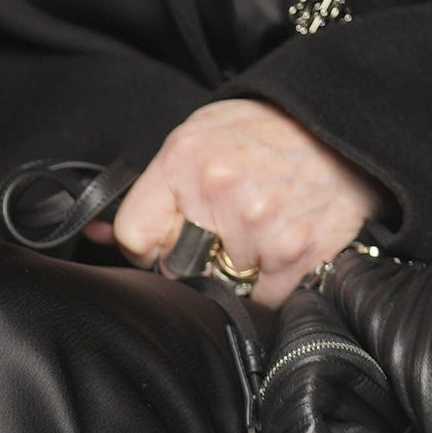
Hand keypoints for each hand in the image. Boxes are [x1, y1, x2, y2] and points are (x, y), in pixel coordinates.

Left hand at [107, 100, 379, 307]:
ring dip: (238, 271)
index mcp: (185, 161)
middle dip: (196, 260)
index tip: (172, 236)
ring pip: (222, 287)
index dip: (151, 244)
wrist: (339, 132)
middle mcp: (222, 192)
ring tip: (261, 230)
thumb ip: (147, 192)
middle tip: (228, 228)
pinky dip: (270, 285)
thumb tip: (93, 236)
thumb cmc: (263, 135)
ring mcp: (262, 227)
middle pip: (178, 269)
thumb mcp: (195, 142)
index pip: (134, 236)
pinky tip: (281, 247)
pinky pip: (264, 301)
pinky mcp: (299, 255)